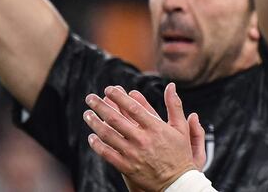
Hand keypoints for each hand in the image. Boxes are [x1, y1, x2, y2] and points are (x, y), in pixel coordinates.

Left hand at [84, 83, 205, 191]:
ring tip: (87, 114)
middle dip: (100, 106)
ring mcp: (133, 154)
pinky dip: (97, 145)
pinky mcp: (127, 168)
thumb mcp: (180, 127)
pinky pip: (107, 154)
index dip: (119, 97)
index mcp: (156, 128)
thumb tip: (171, 86)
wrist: (176, 182)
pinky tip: (91, 137)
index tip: (109, 89)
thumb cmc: (179, 152)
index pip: (133, 107)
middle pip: (116, 119)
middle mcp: (142, 139)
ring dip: (95, 123)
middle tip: (90, 98)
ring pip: (108, 136)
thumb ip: (174, 105)